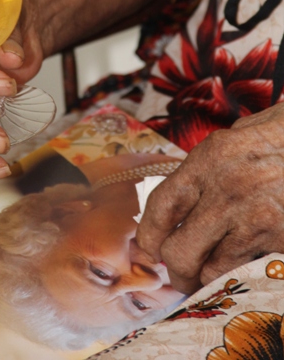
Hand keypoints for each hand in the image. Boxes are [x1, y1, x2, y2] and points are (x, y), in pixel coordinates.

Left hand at [136, 103, 283, 293]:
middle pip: (179, 251)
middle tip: (180, 274)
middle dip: (176, 270)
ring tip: (210, 277)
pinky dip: (241, 277)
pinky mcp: (281, 242)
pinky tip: (242, 269)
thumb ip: (203, 169)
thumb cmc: (279, 137)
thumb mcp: (234, 138)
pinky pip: (248, 273)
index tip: (147, 249)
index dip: (147, 236)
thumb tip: (178, 203)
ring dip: (208, 280)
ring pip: (212, 273)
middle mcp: (227, 192)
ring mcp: (256, 220)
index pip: (161, 207)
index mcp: (209, 160)